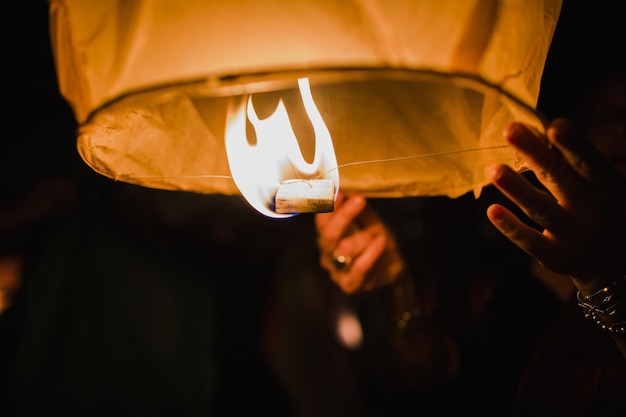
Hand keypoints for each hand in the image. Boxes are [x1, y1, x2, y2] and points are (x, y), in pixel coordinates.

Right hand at [315, 192, 406, 293]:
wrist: (393, 270)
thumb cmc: (377, 243)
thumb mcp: (370, 223)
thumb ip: (360, 210)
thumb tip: (350, 189)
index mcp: (328, 235)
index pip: (322, 220)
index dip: (328, 206)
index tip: (338, 191)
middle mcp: (327, 252)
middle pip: (328, 234)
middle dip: (343, 216)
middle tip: (359, 200)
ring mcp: (336, 270)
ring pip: (344, 249)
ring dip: (363, 238)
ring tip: (379, 235)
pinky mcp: (349, 285)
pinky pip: (358, 268)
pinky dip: (371, 253)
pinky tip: (380, 242)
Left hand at [486, 119, 625, 294]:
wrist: (615, 263)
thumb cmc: (602, 210)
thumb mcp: (604, 185)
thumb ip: (578, 161)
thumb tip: (545, 126)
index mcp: (605, 186)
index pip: (587, 161)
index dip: (572, 144)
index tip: (552, 125)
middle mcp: (590, 209)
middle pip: (558, 177)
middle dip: (534, 152)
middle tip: (510, 130)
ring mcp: (571, 234)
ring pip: (540, 208)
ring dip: (517, 188)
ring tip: (495, 170)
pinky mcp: (554, 255)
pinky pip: (529, 240)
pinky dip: (511, 226)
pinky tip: (492, 210)